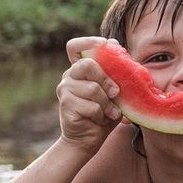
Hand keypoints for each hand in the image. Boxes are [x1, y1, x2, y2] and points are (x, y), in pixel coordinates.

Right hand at [58, 36, 121, 152]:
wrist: (87, 140)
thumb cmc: (103, 114)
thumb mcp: (113, 92)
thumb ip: (115, 72)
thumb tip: (117, 44)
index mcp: (80, 70)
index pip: (75, 47)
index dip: (89, 42)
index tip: (105, 43)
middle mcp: (69, 77)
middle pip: (88, 65)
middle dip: (107, 80)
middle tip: (116, 93)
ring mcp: (64, 90)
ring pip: (93, 89)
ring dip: (107, 104)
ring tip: (109, 112)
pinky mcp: (65, 105)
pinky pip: (91, 106)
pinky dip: (101, 115)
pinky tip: (99, 120)